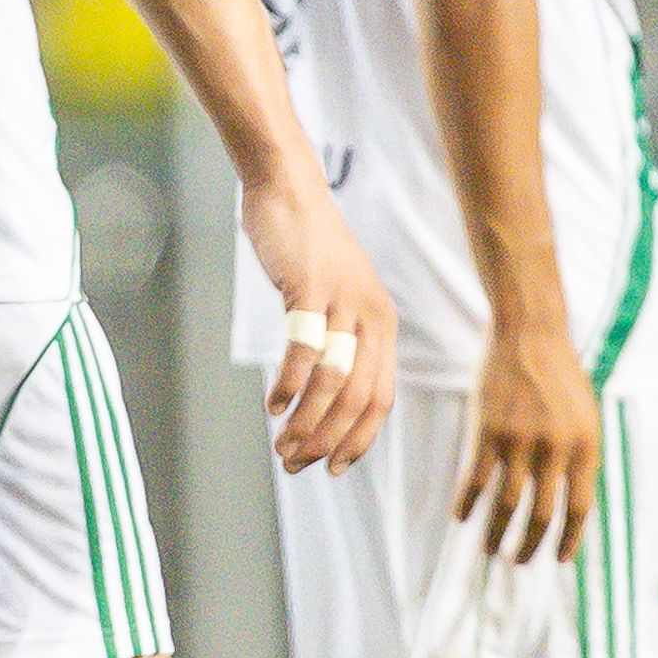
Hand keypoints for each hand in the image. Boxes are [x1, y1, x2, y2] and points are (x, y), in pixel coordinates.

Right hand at [238, 166, 398, 474]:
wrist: (289, 190)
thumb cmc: (307, 248)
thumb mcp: (335, 297)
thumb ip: (338, 338)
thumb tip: (323, 391)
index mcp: (383, 326)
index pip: (381, 399)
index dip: (358, 440)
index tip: (331, 467)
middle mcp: (372, 317)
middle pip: (357, 397)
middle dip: (328, 440)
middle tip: (295, 463)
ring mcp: (343, 302)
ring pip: (332, 380)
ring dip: (307, 421)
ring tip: (282, 445)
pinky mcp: (312, 287)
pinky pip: (304, 347)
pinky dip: (289, 383)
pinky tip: (274, 404)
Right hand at [456, 318, 601, 563]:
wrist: (531, 335)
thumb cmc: (561, 376)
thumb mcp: (585, 417)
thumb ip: (578, 456)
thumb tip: (568, 501)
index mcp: (585, 447)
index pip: (580, 508)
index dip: (569, 539)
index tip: (558, 559)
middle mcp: (556, 448)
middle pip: (543, 513)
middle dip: (530, 544)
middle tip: (518, 561)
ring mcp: (520, 440)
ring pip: (508, 502)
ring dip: (497, 531)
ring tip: (490, 549)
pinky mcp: (488, 430)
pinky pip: (476, 477)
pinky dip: (468, 501)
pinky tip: (461, 517)